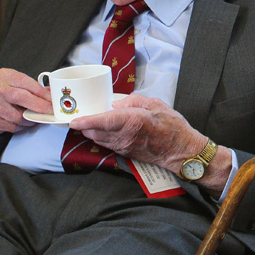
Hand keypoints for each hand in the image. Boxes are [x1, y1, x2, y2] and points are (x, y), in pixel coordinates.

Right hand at [0, 68, 50, 143]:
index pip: (26, 82)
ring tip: (33, 117)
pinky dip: (21, 126)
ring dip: (30, 119)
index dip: (42, 92)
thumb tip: (52, 94)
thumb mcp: (18, 85)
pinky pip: (13, 126)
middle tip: (50, 111)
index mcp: (4, 76)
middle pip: (21, 97)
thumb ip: (33, 88)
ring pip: (18, 116)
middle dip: (39, 106)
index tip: (52, 99)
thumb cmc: (6, 95)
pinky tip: (20, 122)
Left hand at [69, 94, 231, 191]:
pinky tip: (102, 130)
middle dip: (84, 124)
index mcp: (132, 120)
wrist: (182, 151)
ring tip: (88, 122)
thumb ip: (133, 101)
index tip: (73, 119)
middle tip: (80, 114)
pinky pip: (106, 144)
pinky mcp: (125, 153)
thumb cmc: (172, 127)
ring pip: (98, 139)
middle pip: (94, 132)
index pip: (102, 121)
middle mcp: (124, 136)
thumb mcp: (155, 104)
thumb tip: (117, 103)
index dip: (85, 120)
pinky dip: (100, 137)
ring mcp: (123, 147)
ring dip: (91, 131)